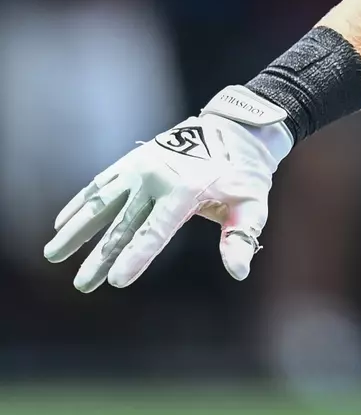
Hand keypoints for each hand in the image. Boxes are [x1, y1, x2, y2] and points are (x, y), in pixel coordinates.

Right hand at [44, 86, 292, 291]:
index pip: (155, 231)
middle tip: (82, 285)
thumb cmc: (245, 174)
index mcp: (185, 191)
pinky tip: (61, 222)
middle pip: (123, 225)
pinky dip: (79, 202)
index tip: (116, 280)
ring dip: (75, 230)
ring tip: (53, 254)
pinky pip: (99, 183)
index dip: (136, 257)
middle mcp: (156, 178)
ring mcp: (139, 167)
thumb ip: (242, 237)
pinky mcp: (132, 160)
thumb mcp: (252, 204)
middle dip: (100, 257)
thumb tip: (238, 271)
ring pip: (100, 203)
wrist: (236, 129)